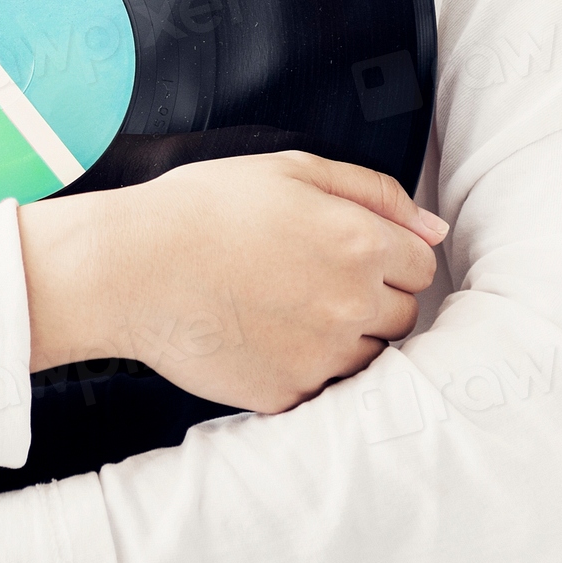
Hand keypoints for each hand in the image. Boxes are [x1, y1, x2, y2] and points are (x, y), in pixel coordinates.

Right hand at [19, 150, 446, 413]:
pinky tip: (263, 336)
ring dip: (344, 335)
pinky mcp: (286, 393)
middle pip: (404, 314)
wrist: (127, 268)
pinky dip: (303, 366)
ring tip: (285, 308)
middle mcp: (350, 304)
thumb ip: (374, 192)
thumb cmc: (198, 210)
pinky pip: (321, 387)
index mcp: (358, 242)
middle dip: (370, 295)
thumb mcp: (287, 169)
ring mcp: (320, 356)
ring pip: (370, 356)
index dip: (386, 252)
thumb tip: (434, 228)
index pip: (422, 263)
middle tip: (309, 278)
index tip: (346, 252)